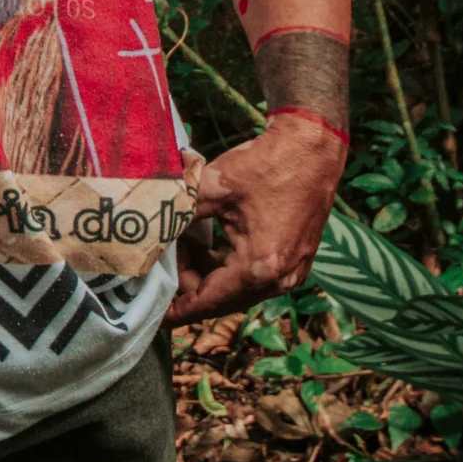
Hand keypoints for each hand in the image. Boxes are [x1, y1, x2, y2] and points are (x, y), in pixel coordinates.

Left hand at [167, 122, 344, 324]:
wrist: (312, 146)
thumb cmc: (266, 164)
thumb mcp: (214, 187)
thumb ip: (180, 213)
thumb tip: (150, 229)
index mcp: (259, 267)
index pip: (209, 302)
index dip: (178, 309)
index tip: (155, 315)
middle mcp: (279, 279)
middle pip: (223, 299)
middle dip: (190, 284)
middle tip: (163, 262)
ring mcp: (291, 271)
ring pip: (238, 288)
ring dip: (209, 274)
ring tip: (183, 247)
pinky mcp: (295, 259)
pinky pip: (254, 275)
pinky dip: (228, 266)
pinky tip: (209, 243)